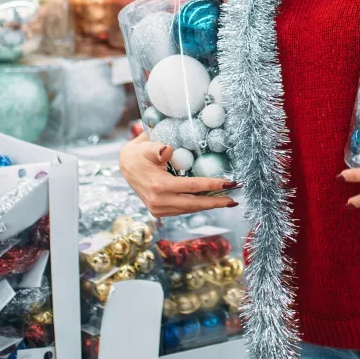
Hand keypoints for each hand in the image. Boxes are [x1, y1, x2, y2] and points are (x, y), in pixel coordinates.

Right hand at [118, 135, 237, 217]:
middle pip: (195, 204)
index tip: (230, 183)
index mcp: (159, 186)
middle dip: (216, 202)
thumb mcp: (146, 146)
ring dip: (208, 205)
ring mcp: (159, 209)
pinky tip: (209, 201)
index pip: (193, 187)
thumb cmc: (139, 154)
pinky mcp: (159, 212)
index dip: (213, 185)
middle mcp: (160, 202)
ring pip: (189, 209)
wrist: (125, 167)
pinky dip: (197, 205)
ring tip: (226, 201)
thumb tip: (168, 149)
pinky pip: (183, 210)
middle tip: (235, 200)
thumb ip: (157, 148)